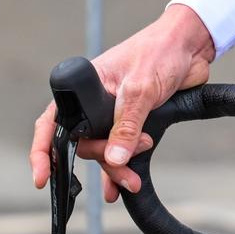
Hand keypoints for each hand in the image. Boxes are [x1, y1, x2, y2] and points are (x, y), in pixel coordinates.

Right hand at [29, 3, 215, 202]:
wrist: (191, 46)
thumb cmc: (160, 51)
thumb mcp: (141, 88)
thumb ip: (127, 124)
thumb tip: (114, 158)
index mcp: (85, 89)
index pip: (53, 122)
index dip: (43, 150)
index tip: (43, 176)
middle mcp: (94, 103)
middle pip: (82, 143)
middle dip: (101, 158)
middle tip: (123, 164)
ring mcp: (115, 114)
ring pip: (105, 150)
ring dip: (116, 168)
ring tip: (131, 181)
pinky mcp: (135, 122)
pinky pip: (122, 151)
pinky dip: (121, 169)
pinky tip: (120, 188)